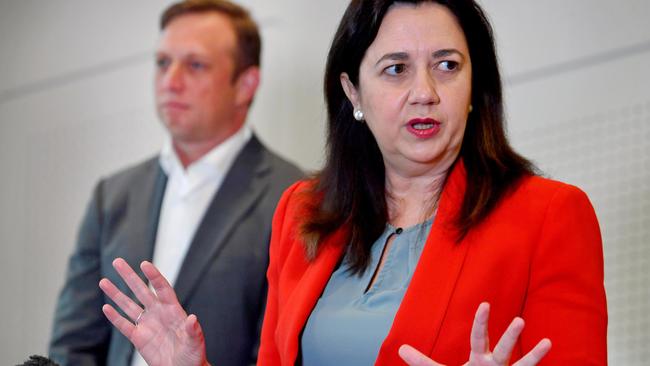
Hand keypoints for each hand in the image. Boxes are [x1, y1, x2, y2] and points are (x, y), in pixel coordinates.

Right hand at [99, 258, 207, 365]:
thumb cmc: (193, 356)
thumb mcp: (195, 342)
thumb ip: (193, 330)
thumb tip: (192, 318)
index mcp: (173, 310)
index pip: (162, 288)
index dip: (154, 276)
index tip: (144, 263)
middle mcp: (159, 313)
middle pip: (141, 291)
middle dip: (129, 276)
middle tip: (117, 261)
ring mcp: (147, 325)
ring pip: (129, 305)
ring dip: (116, 294)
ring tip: (103, 281)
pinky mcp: (139, 338)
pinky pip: (124, 325)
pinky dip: (114, 317)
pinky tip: (106, 306)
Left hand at [398, 302, 550, 365]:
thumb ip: (423, 362)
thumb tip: (401, 349)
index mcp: (479, 357)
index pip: (479, 337)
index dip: (481, 321)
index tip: (484, 304)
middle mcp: (496, 364)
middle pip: (504, 347)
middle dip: (510, 335)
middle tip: (519, 320)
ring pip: (521, 365)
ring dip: (533, 356)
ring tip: (547, 343)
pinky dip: (536, 363)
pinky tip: (549, 352)